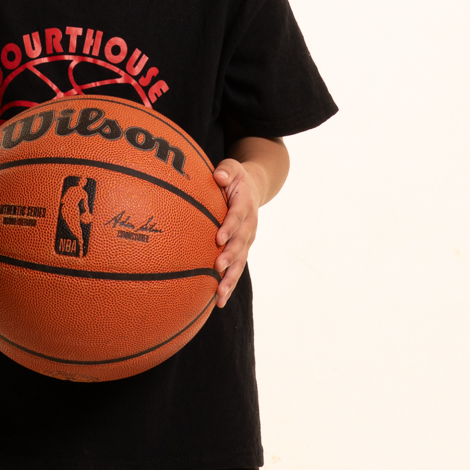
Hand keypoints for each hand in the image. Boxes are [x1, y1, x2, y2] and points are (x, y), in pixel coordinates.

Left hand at [212, 156, 263, 307]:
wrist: (252, 189)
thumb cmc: (233, 178)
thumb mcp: (231, 168)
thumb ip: (225, 171)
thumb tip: (218, 176)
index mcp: (245, 204)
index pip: (238, 216)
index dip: (229, 227)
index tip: (218, 238)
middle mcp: (249, 225)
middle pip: (241, 243)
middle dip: (231, 256)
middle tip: (218, 267)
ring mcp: (247, 240)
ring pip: (241, 262)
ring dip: (230, 278)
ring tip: (220, 294)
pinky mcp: (242, 250)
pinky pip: (237, 269)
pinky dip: (228, 284)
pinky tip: (218, 301)